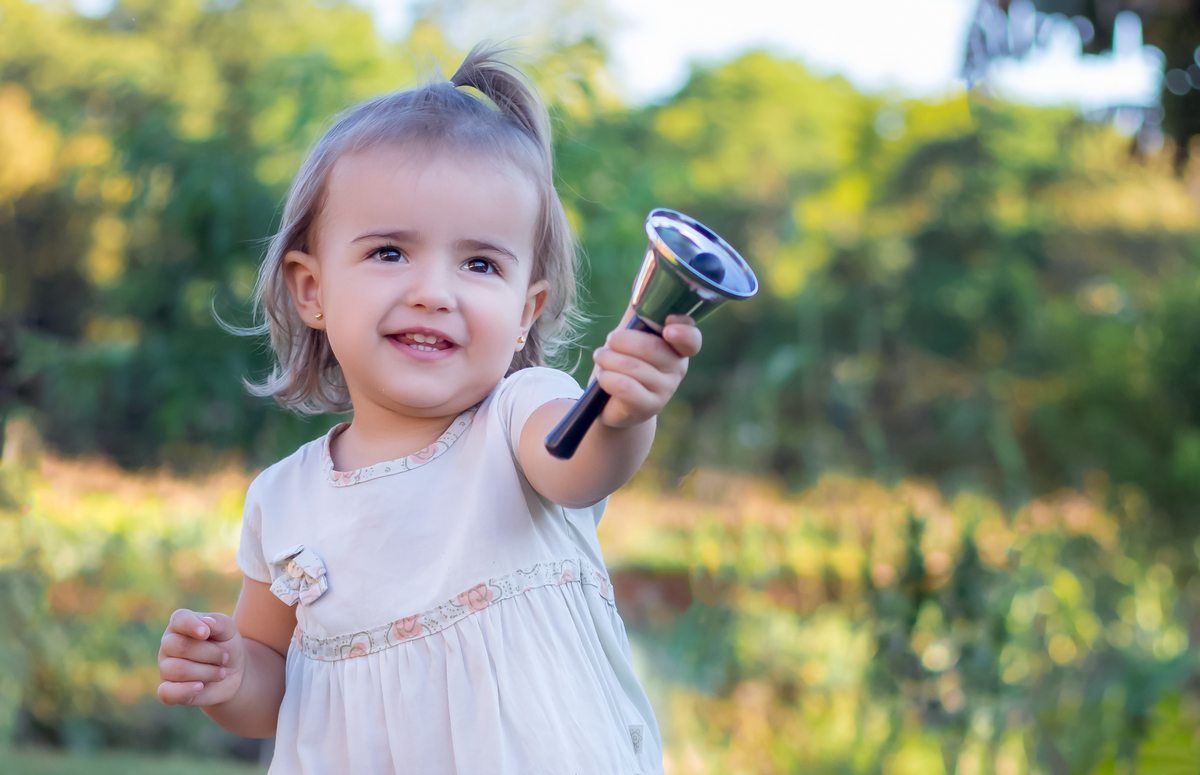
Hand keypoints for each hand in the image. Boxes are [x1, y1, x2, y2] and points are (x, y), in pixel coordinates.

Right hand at [157, 608, 245, 706]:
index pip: (179, 619)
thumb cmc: (227, 646)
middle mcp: (168, 644)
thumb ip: (219, 622)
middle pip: (181, 647)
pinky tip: (200, 687)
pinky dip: (185, 690)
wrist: (233, 673)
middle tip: (225, 657)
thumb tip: (206, 623)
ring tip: (221, 673)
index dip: (191, 625)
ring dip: (208, 672)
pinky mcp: (168, 690)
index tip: (206, 633)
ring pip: (179, 670)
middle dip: (210, 654)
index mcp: (180, 624)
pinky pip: (166, 693)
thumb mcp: (229, 630)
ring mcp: (166, 667)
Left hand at [590, 306, 701, 428]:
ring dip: (610, 359)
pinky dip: (609, 379)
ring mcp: (665, 390)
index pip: (691, 339)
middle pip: (654, 350)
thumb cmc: (625, 360)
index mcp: (678, 347)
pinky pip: (626, 388)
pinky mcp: (647, 407)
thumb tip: (644, 273)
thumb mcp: (632, 332)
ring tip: (600, 356)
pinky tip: (603, 376)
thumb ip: (641, 307)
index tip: (667, 327)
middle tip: (610, 339)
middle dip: (625, 341)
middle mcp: (677, 368)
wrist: (613, 400)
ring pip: (635, 368)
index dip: (683, 331)